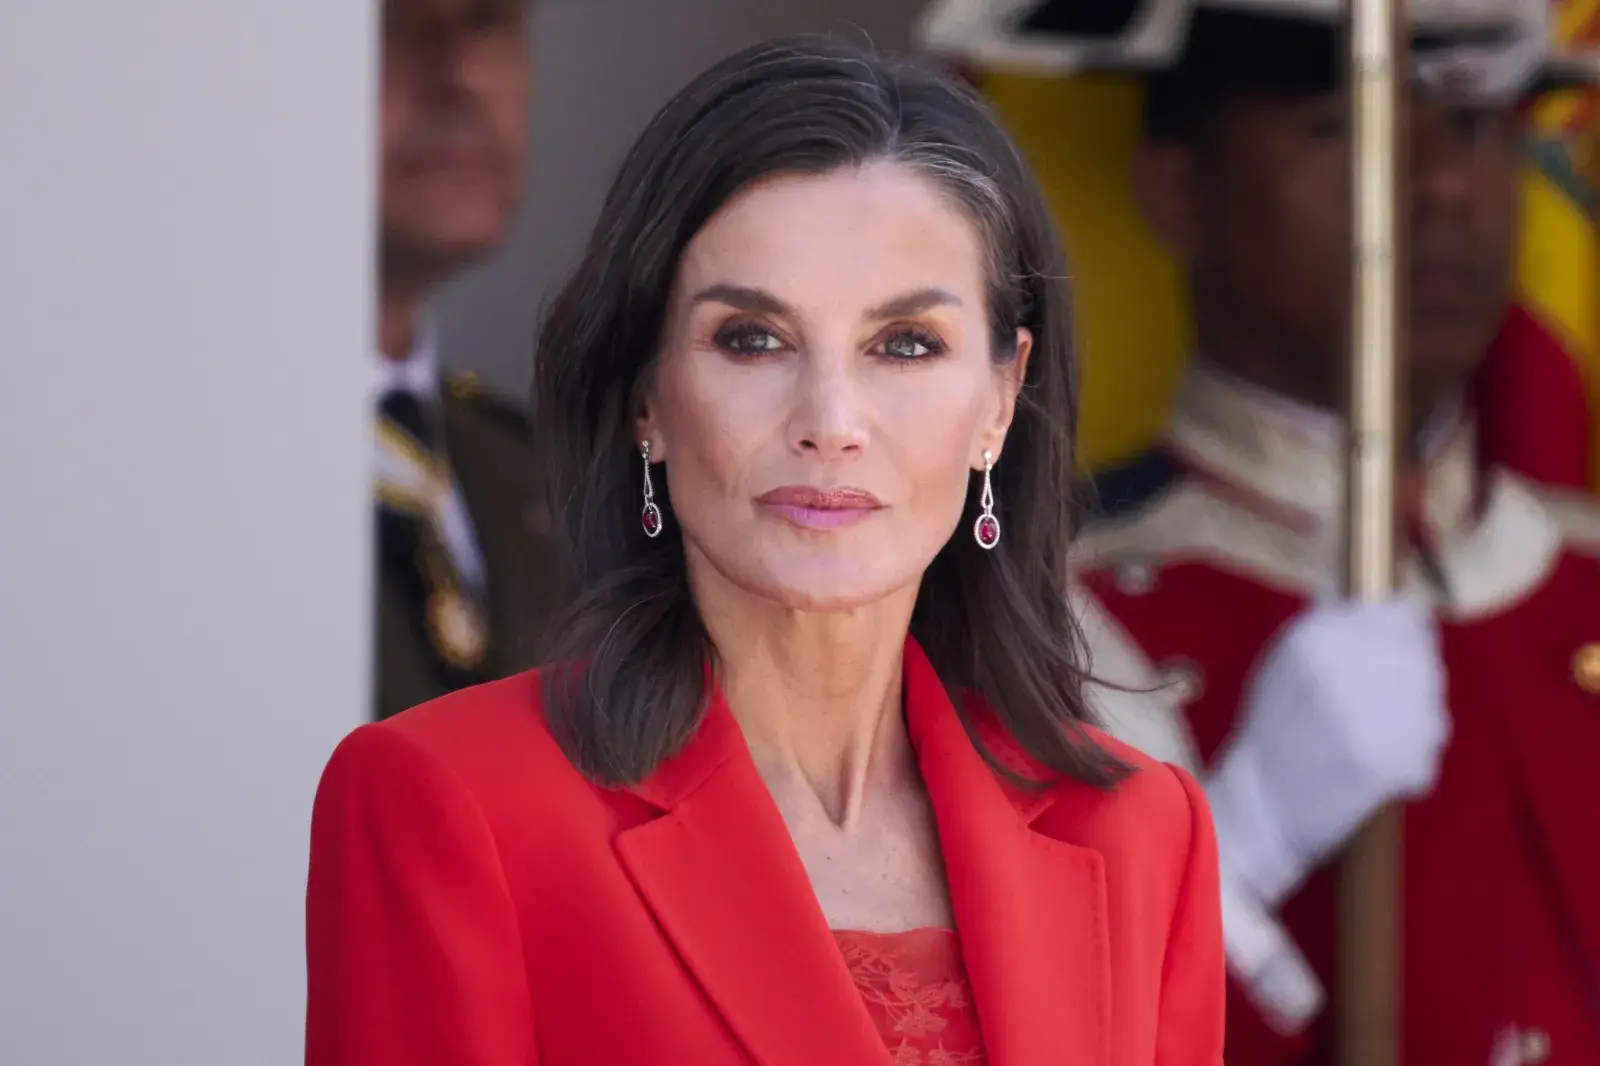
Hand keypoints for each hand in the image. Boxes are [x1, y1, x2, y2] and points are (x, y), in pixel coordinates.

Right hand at [1206, 597, 1449, 905]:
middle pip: (1423, 662)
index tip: (1403, 652)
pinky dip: (1413, 768)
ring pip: (1432, 709)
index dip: (1408, 634)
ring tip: (1386, 741)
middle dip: (1416, 684)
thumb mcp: (1283, 662)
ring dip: (1419, 726)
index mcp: (1316, 638)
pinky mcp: (1381, 766)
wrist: (1254, 807)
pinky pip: (1426, 756)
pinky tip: (1384, 772)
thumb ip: (1324, 622)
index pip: (1401, 616)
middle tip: (1393, 708)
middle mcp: (1343, 670)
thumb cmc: (1269, 733)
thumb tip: (1355, 585)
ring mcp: (1365, 718)